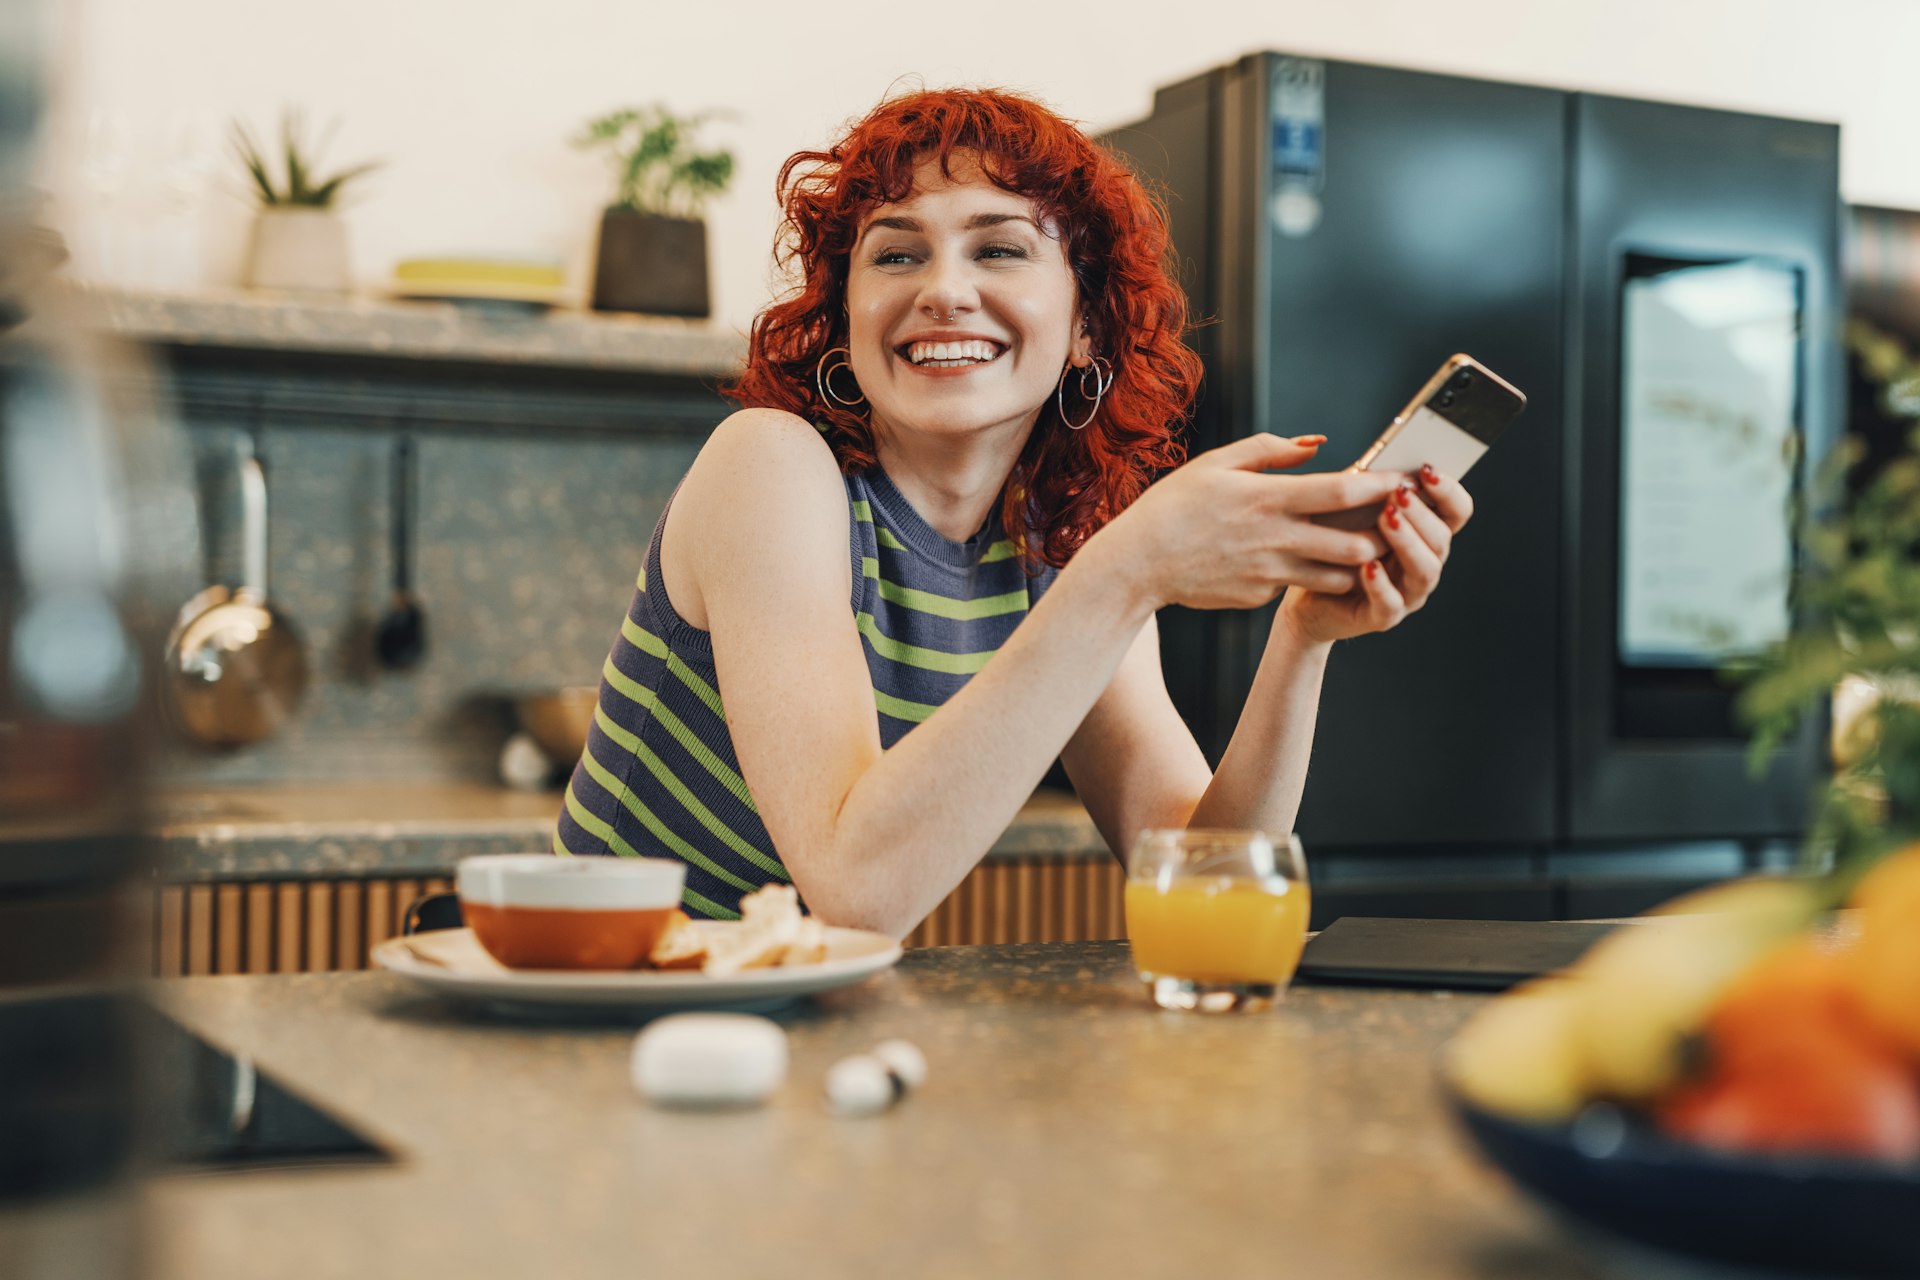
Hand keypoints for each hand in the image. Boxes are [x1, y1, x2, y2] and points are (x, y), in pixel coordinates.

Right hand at [1095, 433, 1404, 612]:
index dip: (1378, 487)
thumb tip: (1318, 444)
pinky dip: (1309, 574)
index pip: (1339, 493)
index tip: (1403, 480)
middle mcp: (1273, 539)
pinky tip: (1305, 562)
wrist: (1136, 564)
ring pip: (1336, 575)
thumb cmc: (1174, 506)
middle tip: (1398, 522)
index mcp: (1265, 498)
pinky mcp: (1258, 597)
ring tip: (1368, 546)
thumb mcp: (1216, 463)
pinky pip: (1295, 585)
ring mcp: (1267, 574)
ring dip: (1357, 564)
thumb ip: (1270, 449)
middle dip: (1383, 536)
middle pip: (1352, 544)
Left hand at [1278, 463, 1475, 645]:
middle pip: (1442, 539)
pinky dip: (1382, 584)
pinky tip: (1368, 565)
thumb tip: (1386, 462)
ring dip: (1408, 542)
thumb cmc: (1332, 543)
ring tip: (1387, 519)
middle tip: (1399, 493)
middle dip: (1422, 514)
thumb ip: (1372, 487)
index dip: (1449, 491)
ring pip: (1425, 571)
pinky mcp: (1382, 617)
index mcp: (1424, 534)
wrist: (1303, 592)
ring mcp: (1407, 593)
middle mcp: (1424, 564)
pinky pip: (1391, 604)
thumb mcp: (1351, 507)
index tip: (1428, 470)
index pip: (1456, 511)